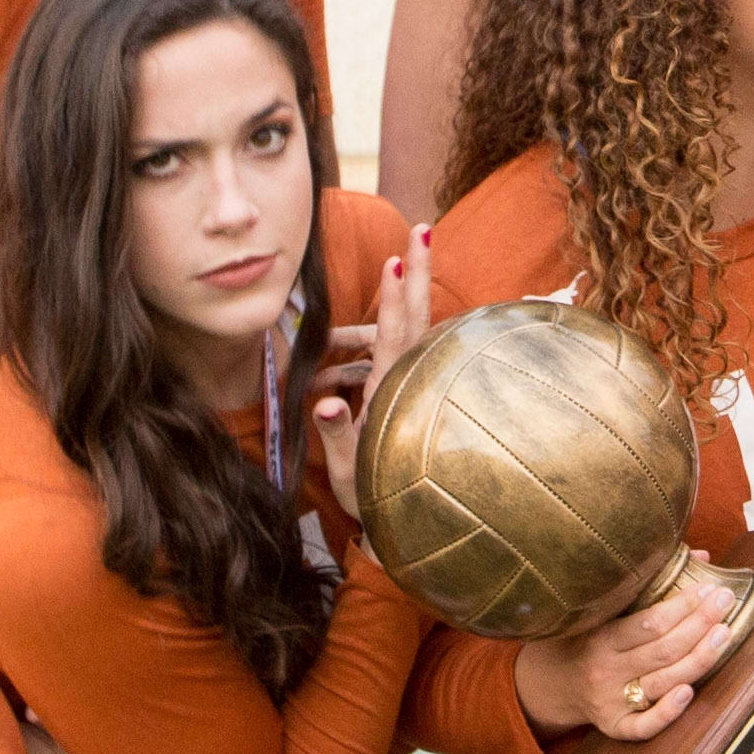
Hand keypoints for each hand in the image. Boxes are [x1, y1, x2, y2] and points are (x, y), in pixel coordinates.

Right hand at [312, 223, 430, 517]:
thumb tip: (328, 403)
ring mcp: (415, 385)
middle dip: (419, 271)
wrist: (408, 525)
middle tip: (425, 227)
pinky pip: (400, 352)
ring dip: (403, 298)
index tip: (399, 260)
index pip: (395, 339)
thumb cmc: (375, 498)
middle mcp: (410, 383)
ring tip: (401, 263)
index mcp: (394, 396)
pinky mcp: (414, 391)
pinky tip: (370, 332)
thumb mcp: (349, 473)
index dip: (394, 300)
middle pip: (416, 317)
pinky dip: (389, 331)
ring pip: (409, 331)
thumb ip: (339, 434)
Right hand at [520, 567, 745, 739]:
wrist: (551, 685)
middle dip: (699, 624)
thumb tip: (700, 556)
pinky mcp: (615, 727)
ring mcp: (611, 701)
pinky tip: (689, 692)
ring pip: (662, 682)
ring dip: (699, 659)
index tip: (709, 588)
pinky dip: (667, 712)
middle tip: (726, 602)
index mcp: (601, 637)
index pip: (649, 622)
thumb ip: (651, 584)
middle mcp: (605, 670)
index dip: (683, 605)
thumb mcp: (605, 610)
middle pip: (662, 650)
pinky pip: (643, 726)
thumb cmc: (587, 639)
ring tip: (725, 634)